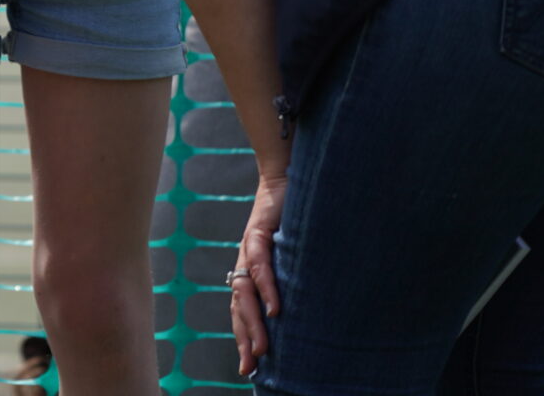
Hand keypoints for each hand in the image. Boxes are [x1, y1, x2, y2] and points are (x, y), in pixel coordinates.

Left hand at [232, 174, 287, 377]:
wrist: (287, 177)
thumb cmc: (294, 217)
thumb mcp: (294, 252)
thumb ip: (293, 274)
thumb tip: (304, 306)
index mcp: (250, 269)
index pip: (241, 309)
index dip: (243, 336)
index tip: (248, 367)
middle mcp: (245, 261)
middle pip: (238, 307)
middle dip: (244, 339)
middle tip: (250, 367)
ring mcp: (249, 248)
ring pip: (245, 292)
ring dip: (254, 322)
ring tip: (262, 349)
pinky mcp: (259, 232)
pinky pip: (260, 265)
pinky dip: (267, 288)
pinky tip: (275, 309)